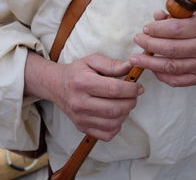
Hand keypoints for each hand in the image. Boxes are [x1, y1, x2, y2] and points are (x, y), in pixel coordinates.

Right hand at [25, 53, 143, 140]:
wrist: (56, 85)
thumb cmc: (77, 72)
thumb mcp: (92, 60)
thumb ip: (112, 64)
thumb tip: (131, 67)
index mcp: (83, 83)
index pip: (113, 89)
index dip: (131, 89)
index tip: (139, 87)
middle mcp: (80, 103)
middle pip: (115, 108)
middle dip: (131, 102)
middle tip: (133, 95)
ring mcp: (80, 118)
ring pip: (113, 123)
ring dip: (125, 114)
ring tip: (124, 103)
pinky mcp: (82, 128)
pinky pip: (107, 134)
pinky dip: (117, 126)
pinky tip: (116, 115)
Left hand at [129, 10, 195, 86]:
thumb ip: (177, 17)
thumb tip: (156, 16)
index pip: (176, 29)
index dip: (157, 29)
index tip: (146, 28)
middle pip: (171, 48)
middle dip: (149, 44)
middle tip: (138, 40)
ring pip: (171, 66)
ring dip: (150, 63)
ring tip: (136, 59)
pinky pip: (177, 80)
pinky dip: (162, 75)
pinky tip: (152, 69)